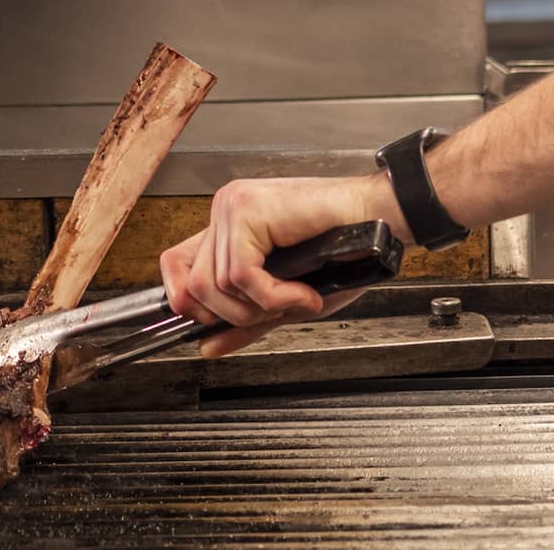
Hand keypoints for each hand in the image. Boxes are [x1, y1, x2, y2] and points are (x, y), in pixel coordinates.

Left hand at [159, 172, 407, 357]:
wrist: (378, 221)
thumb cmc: (345, 250)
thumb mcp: (288, 298)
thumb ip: (248, 320)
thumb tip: (208, 346)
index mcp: (231, 227)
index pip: (175, 264)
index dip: (183, 303)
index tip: (208, 326)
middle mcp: (227, 212)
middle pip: (192, 286)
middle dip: (235, 315)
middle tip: (278, 311)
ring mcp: (235, 207)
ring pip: (214, 285)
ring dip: (260, 307)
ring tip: (298, 299)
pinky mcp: (249, 210)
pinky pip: (241, 275)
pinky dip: (273, 296)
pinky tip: (303, 293)